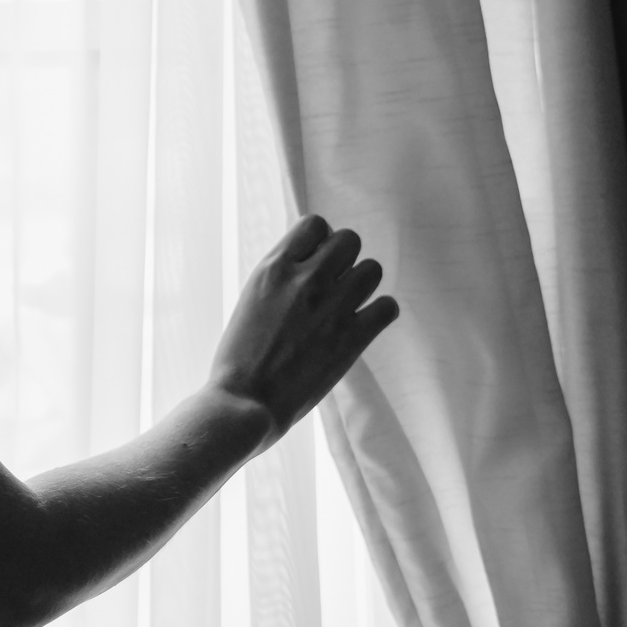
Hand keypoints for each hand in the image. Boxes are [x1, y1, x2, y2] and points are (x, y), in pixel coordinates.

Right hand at [207, 214, 399, 445]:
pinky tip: (361, 325)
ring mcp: (332, 308)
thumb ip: (281, 277)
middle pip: (350, 240)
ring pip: (372, 269)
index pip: (315, 224)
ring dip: (362, 284)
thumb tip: (310, 262)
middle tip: (332, 285)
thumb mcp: (251, 300)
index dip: (319, 241)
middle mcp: (305, 280)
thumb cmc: (239, 356)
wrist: (245, 402)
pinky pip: (388, 307)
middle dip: (344, 260)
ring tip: (347, 305)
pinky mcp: (352, 338)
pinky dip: (378, 313)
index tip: (314, 262)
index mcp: (273, 268)